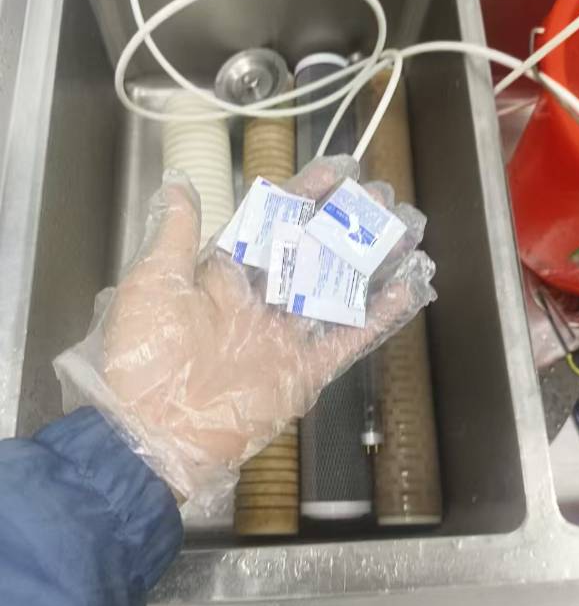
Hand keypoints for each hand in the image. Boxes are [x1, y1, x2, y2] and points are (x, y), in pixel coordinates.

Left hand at [55, 156, 434, 508]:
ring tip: (403, 234)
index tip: (336, 172)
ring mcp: (284, 337)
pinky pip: (347, 340)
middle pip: (312, 253)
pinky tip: (406, 290)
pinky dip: (377, 317)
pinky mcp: (303, 372)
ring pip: (337, 291)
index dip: (303, 196)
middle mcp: (260, 302)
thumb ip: (174, 234)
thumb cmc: (145, 355)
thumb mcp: (152, 283)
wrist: (153, 433)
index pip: (271, 225)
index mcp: (224, 276)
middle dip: (345, 225)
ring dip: (369, 263)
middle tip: (379, 199)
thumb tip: (181, 182)